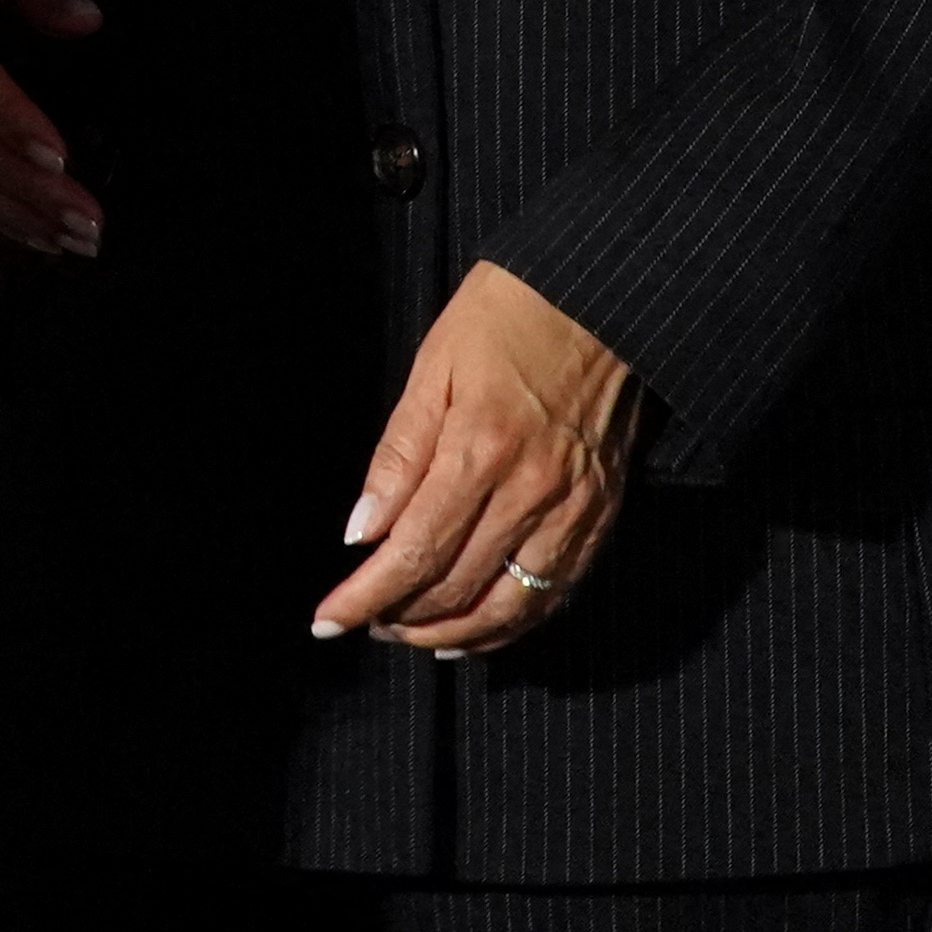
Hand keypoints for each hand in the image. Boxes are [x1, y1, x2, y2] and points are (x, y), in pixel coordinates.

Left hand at [311, 262, 637, 654]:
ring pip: (508, 606)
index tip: (328, 620)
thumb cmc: (508, 318)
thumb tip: (361, 532)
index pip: (412, 552)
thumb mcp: (432, 368)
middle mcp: (532, 491)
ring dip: (452, 632)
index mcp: (480, 449)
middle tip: (363, 620)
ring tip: (409, 634)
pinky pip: (555, 592)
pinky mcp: (603, 515)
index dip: (365, 597)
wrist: (602, 296)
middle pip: (456, 586)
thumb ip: (397, 456)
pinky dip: (511, 624)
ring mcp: (575, 509)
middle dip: (399, 616)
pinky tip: (475, 628)